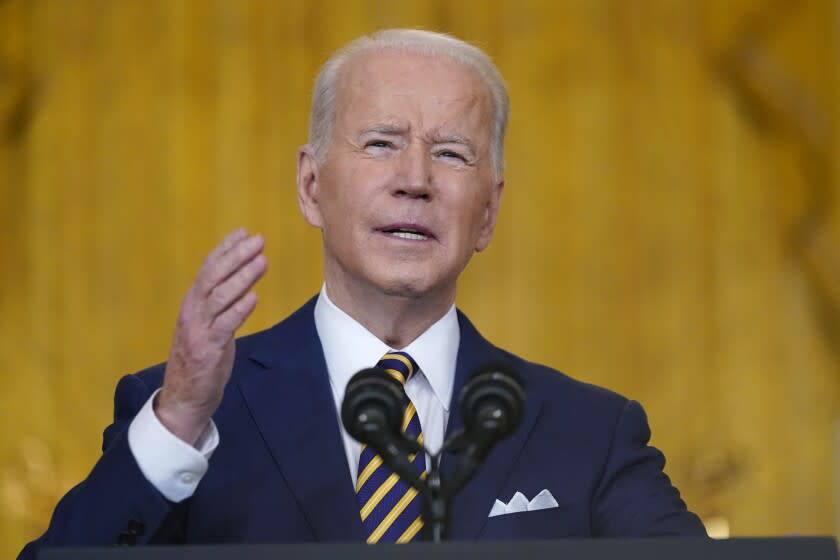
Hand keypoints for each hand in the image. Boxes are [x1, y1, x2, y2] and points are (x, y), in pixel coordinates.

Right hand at [155, 229, 266, 444]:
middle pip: (214, 276)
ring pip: (220, 297)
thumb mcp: (208, 324)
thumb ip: (220, 303)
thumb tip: (240, 278)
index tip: (244, 231)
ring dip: (242, 277)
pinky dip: (239, 309)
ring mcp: (198, 330)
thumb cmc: (200, 358)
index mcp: (192, 303)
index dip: (225, 249)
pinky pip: (225, 325)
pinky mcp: (207, 349)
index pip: (208, 268)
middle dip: (236, 256)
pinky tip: (254, 297)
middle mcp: (192, 312)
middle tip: (257, 239)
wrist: (184, 397)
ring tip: (262, 260)